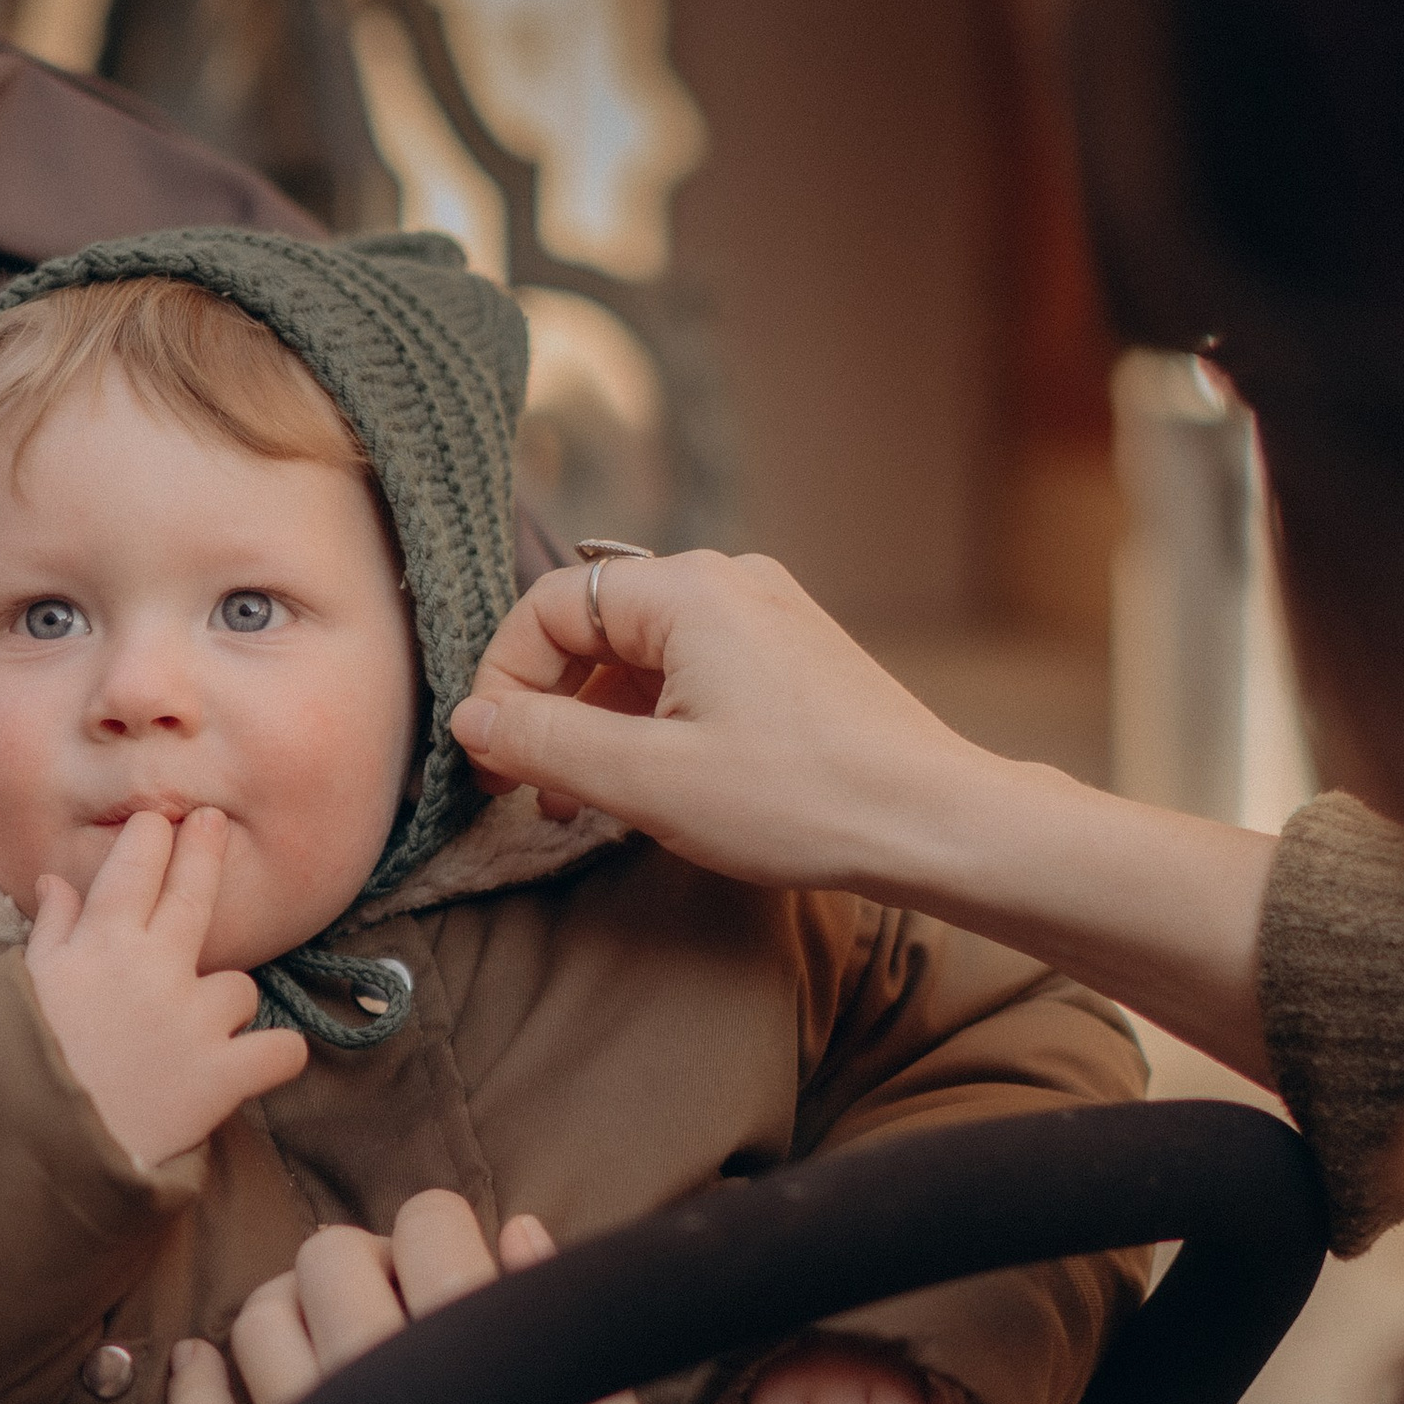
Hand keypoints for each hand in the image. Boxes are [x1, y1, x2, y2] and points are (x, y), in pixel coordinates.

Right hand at [27, 804, 306, 1170]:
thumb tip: (54, 880)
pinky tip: (254, 1063)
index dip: (153, 837)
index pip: (136, 867)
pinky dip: (274, 1057)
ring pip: (239, 989)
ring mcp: (192, 1020)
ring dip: (224, 1007)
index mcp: (99, 946)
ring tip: (189, 1041)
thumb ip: (52, 932)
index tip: (162, 822)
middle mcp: (152, 969)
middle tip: (213, 822)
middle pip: (194, 893)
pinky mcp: (222, 1075)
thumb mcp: (26, 988)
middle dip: (205, 848)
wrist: (39, 1148)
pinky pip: (281, 1049)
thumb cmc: (26, 1065)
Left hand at [167, 1190, 678, 1403]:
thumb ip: (556, 1324)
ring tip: (319, 1333)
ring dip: (288, 1306)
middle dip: (365, 1261)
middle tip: (395, 1306)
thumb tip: (510, 1231)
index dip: (442, 1230)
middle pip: (333, 1258)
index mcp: (481, 1351)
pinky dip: (195, 1379)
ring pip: (259, 1323)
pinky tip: (207, 1364)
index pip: (429, 1221)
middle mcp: (382, 1382)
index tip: (453, 1264)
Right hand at [449, 549, 1283, 1082]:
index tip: (493, 759)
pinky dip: (653, 723)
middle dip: (548, 708)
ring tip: (582, 804)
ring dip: (598, 725)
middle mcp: (726, 580)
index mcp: (685, 590)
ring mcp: (766, 614)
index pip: (549, 607)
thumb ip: (545, 743)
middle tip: (526, 789)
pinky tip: (652, 787)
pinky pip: (692, 672)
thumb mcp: (648, 780)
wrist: (934, 822)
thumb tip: (469, 720)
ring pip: (642, 656)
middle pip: (594, 626)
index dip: (504, 682)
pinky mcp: (792, 656)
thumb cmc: (800, 799)